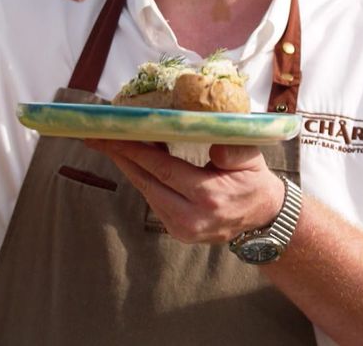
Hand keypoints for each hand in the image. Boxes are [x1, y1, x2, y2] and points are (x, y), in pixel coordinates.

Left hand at [86, 140, 285, 243]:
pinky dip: (145, 178)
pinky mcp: (178, 232)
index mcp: (208, 195)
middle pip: (146, 182)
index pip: (162, 169)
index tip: (113, 133)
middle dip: (120, 156)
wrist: (264, 218)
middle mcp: (190, 217)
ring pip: (146, 191)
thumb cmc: (255, 181)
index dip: (134, 150)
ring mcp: (182, 229)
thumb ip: (230, 146)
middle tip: (98, 135)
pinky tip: (137, 160)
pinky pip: (154, 200)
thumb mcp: (250, 158)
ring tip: (115, 142)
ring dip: (130, 166)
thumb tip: (204, 130)